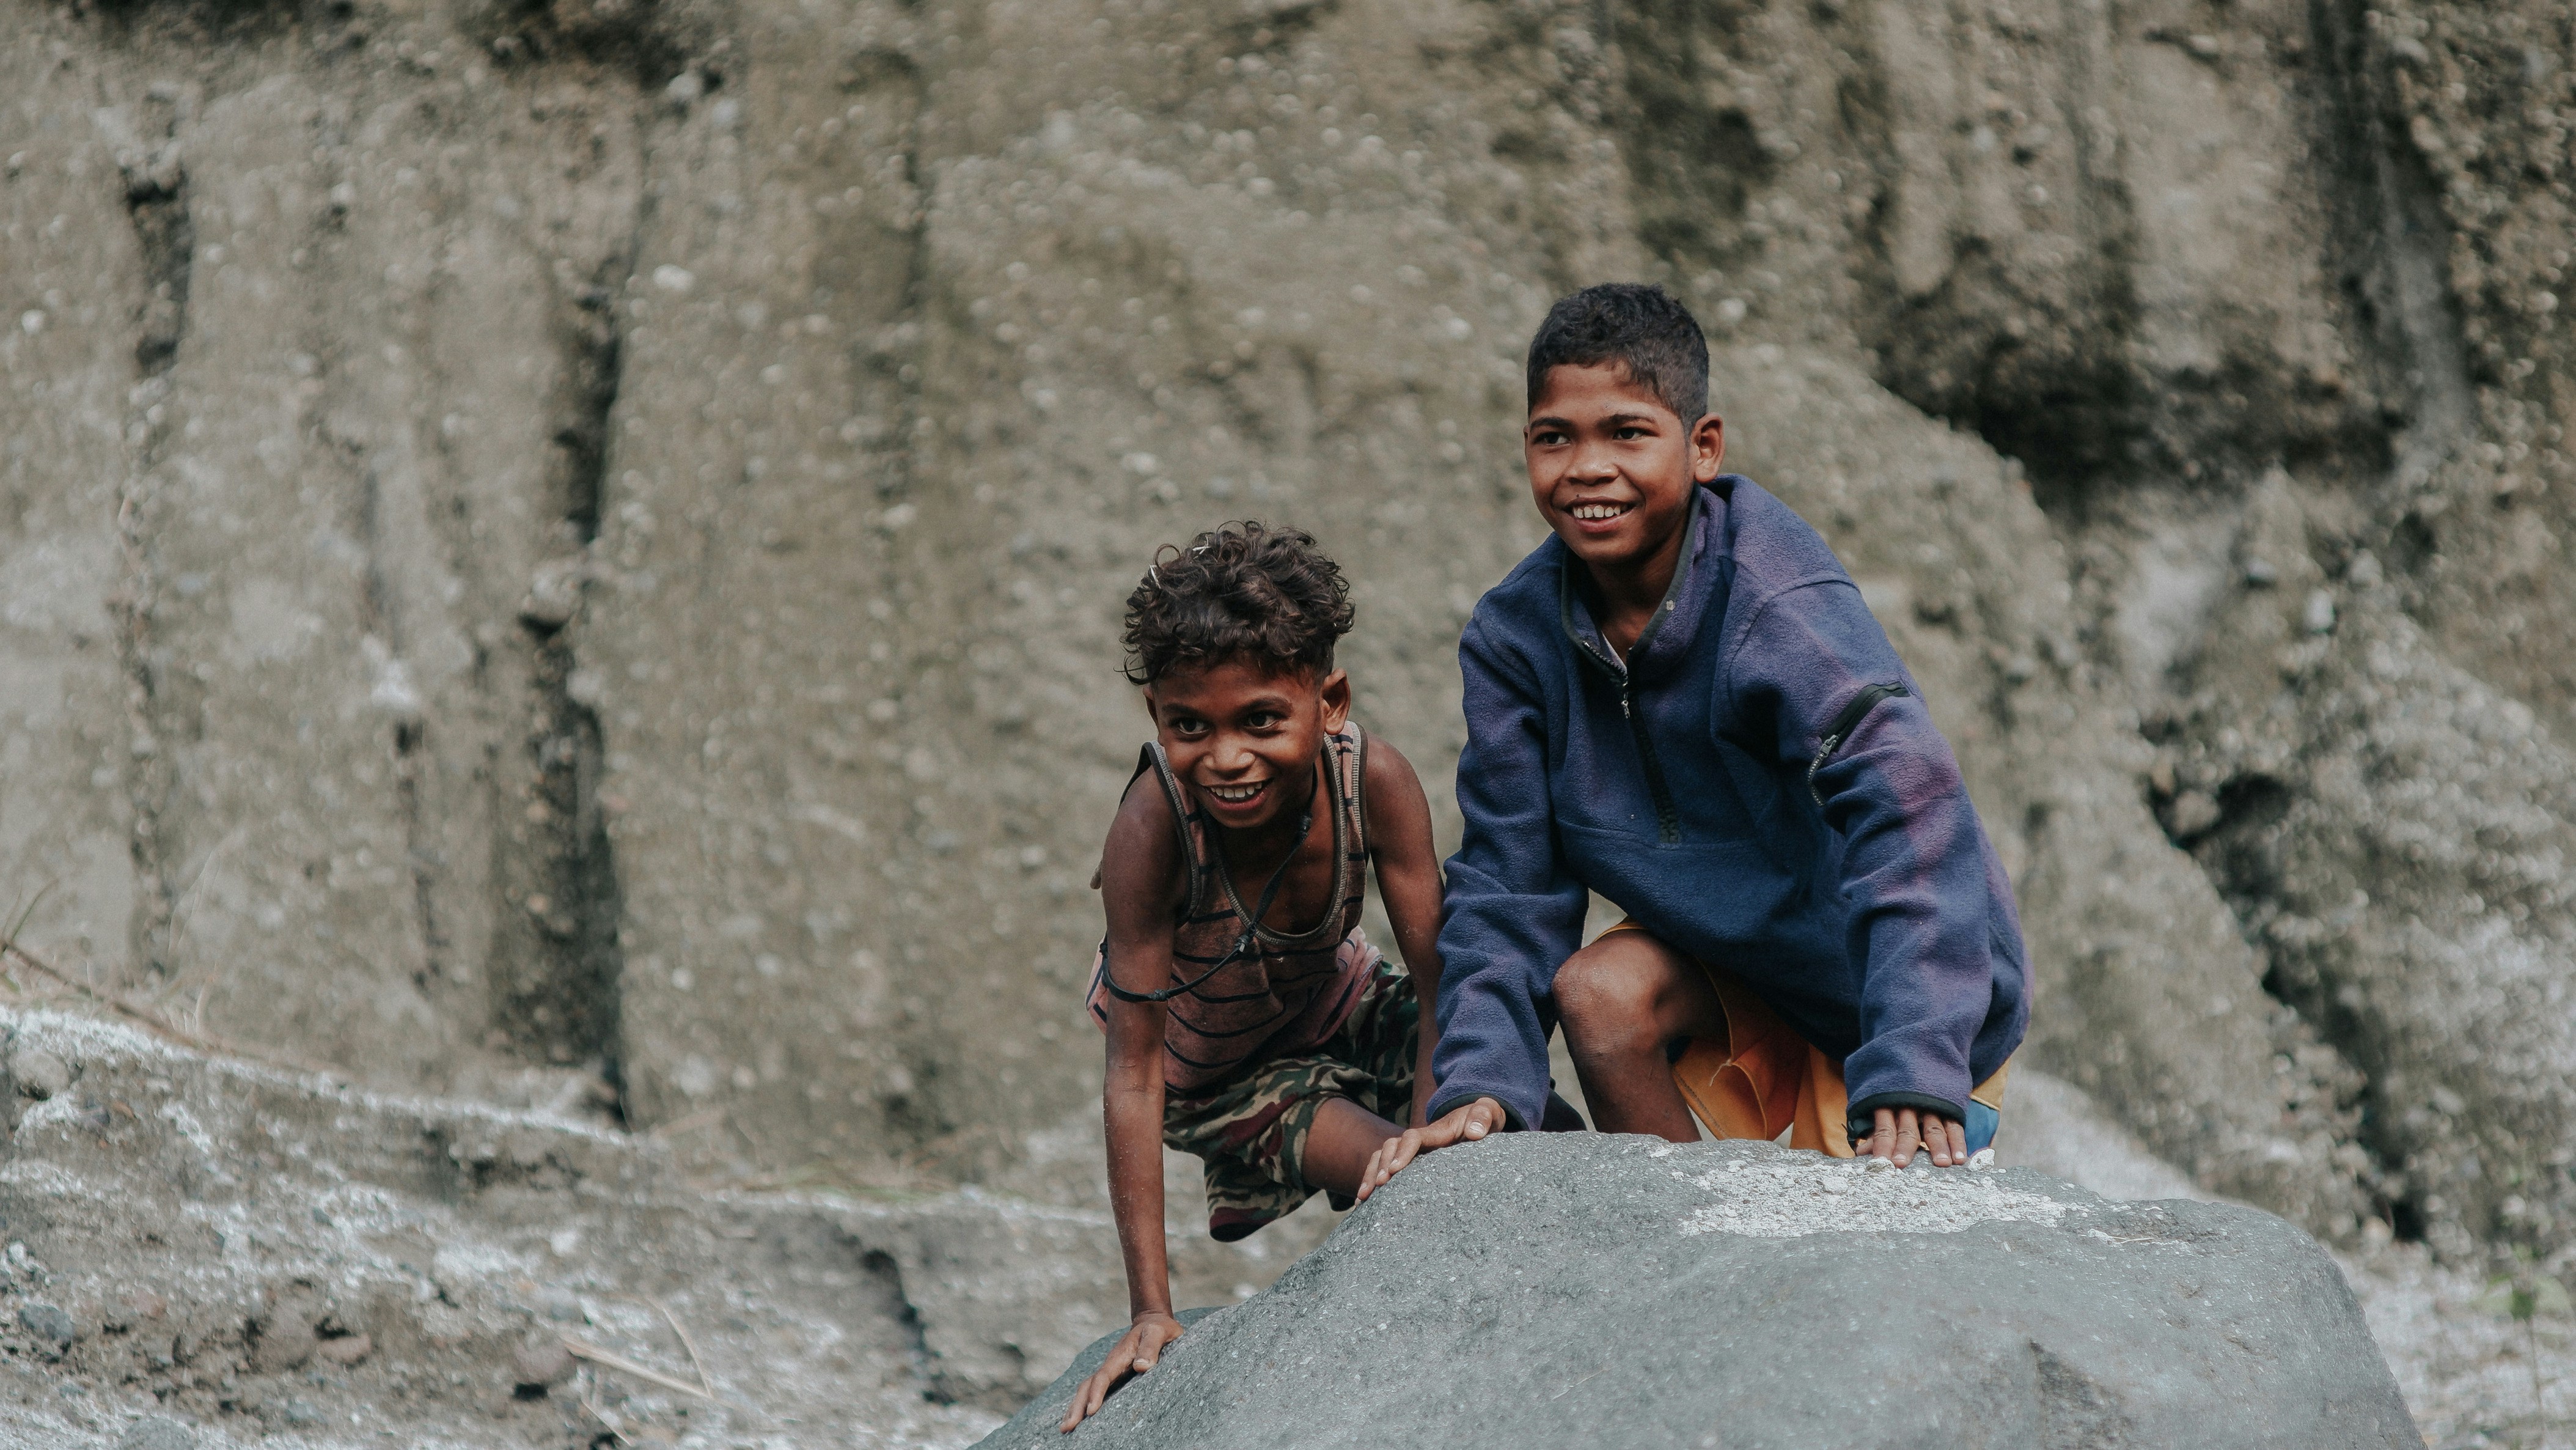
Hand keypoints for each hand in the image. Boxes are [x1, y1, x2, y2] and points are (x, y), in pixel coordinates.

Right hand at [1059, 1311, 1185, 1431]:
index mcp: (1119, 1356)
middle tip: (1066, 1427)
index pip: (1104, 1377)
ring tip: (1065, 1428)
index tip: (1091, 1411)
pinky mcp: (1113, 1376)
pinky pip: (1095, 1390)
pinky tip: (1080, 1416)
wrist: (1151, 1322)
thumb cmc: (1157, 1329)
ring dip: (1075, 1407)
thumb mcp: (1158, 1334)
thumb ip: (1151, 1348)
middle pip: (1087, 1386)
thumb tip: (1141, 1367)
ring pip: (1087, 1389)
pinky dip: (1084, 1403)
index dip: (1096, 1393)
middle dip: (1076, 1406)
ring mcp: (1110, 1370)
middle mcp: (1110, 1364)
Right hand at [1352, 1096, 1504, 1201]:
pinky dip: (1372, 1182)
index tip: (1395, 1170)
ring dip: (1370, 1175)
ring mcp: (1412, 1151)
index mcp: (1435, 1132)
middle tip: (1377, 1187)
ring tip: (1362, 1199)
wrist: (1478, 1117)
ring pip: (1382, 1157)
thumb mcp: (1488, 1112)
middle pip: (1390, 1147)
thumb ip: (1483, 1117)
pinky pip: (1386, 1169)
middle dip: (1380, 1166)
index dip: (1403, 1152)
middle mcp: (1418, 1140)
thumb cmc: (1483, 1117)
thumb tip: (1473, 1134)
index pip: (1413, 1138)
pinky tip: (1363, 1203)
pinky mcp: (1412, 1162)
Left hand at [1857, 1106, 1966, 1166]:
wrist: (1920, 1063)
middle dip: (1905, 1147)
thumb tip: (1861, 1153)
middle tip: (1902, 1163)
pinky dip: (1958, 1142)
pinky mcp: (1949, 1109)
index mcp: (1888, 1106)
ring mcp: (1931, 1106)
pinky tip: (1960, 1159)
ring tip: (1942, 1163)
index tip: (1881, 1163)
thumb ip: (1875, 1134)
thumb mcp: (1881, 1111)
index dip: (1882, 1146)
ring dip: (1938, 1146)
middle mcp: (1909, 1106)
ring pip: (1933, 1127)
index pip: (1884, 1129)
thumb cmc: (1895, 1098)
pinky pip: (1954, 1126)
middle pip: (1907, 1129)